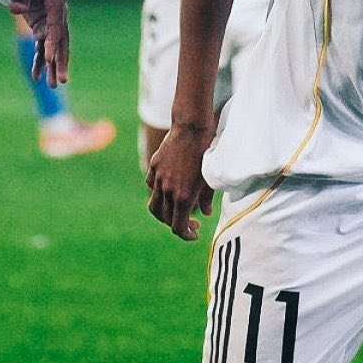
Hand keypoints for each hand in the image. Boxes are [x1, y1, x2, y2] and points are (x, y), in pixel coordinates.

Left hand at [7, 0, 68, 85]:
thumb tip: (15, 9)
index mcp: (57, 1)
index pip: (57, 25)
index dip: (53, 42)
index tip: (48, 59)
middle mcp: (59, 15)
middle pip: (62, 41)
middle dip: (61, 62)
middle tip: (62, 80)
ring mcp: (52, 23)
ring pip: (54, 48)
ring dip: (53, 67)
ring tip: (54, 86)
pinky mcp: (42, 29)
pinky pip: (42, 48)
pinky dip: (39, 62)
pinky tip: (36, 77)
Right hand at [148, 123, 215, 239]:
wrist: (193, 127)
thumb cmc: (207, 153)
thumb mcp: (210, 179)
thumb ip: (207, 199)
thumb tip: (206, 214)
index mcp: (183, 197)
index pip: (178, 227)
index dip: (186, 235)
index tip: (195, 233)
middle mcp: (168, 190)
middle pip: (165, 219)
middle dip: (178, 225)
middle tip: (192, 223)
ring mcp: (159, 178)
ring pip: (154, 205)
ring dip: (164, 213)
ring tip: (176, 211)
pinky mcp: (154, 166)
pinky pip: (152, 185)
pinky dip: (159, 193)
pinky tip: (170, 190)